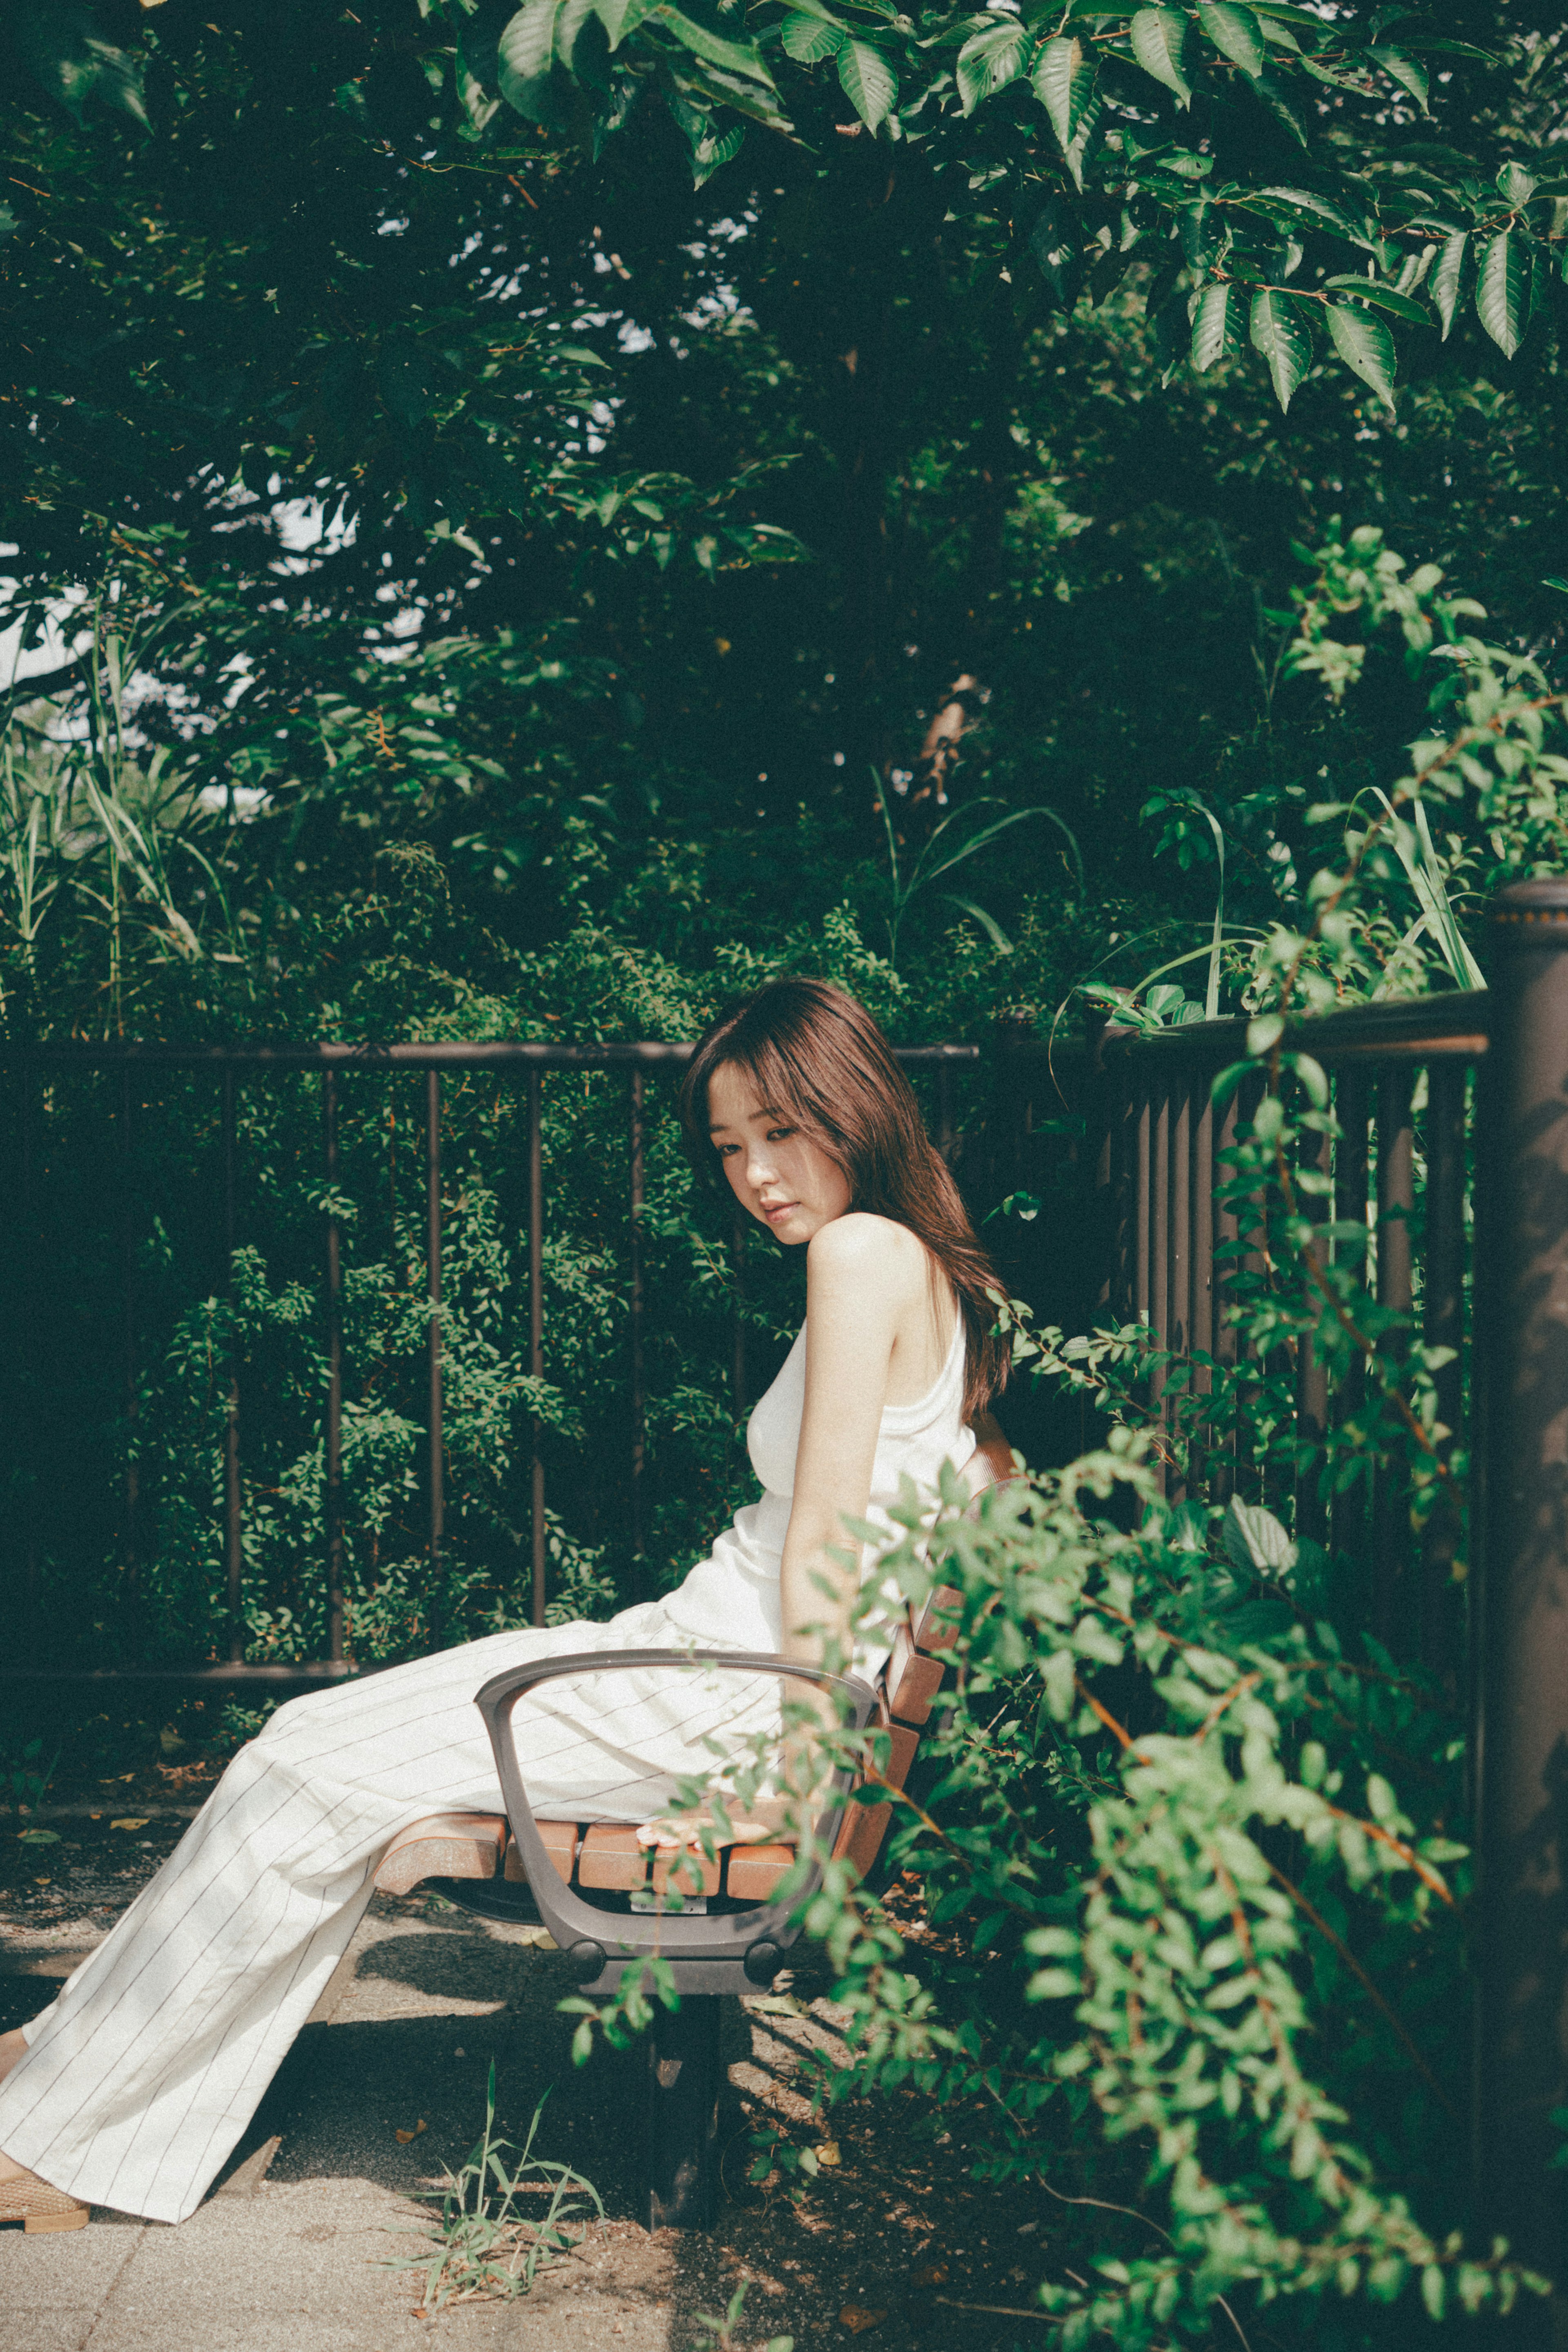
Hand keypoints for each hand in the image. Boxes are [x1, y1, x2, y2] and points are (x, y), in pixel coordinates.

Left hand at [635, 1799, 787, 1851]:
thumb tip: (696, 1842)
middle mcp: (720, 1818)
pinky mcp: (747, 1830)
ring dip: (680, 1835)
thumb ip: (717, 1830)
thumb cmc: (763, 1819)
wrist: (794, 1811)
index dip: (663, 1826)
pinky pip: (727, 1836)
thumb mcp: (736, 1826)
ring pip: (702, 1829)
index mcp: (715, 1817)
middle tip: (642, 1838)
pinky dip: (712, 1842)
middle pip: (687, 1824)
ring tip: (661, 1841)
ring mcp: (732, 1823)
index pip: (684, 1822)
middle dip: (663, 1830)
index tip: (642, 1833)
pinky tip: (698, 1848)